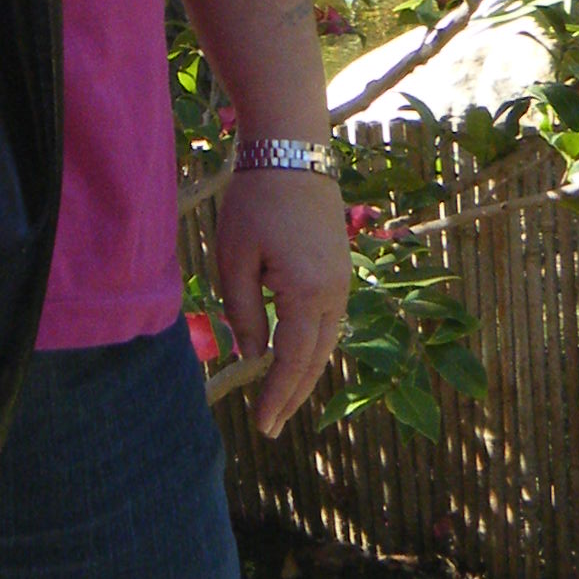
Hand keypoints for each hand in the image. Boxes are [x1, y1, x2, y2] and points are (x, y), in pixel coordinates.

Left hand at [213, 169, 350, 438]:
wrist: (292, 153)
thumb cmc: (255, 202)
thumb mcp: (235, 259)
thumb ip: (244, 312)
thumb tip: (254, 357)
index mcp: (307, 292)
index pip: (292, 360)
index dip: (277, 395)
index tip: (262, 425)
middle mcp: (334, 293)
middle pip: (316, 359)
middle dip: (293, 395)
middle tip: (271, 426)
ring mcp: (343, 281)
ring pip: (326, 342)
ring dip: (305, 373)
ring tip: (281, 400)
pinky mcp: (339, 269)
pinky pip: (329, 322)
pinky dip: (312, 347)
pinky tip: (294, 358)